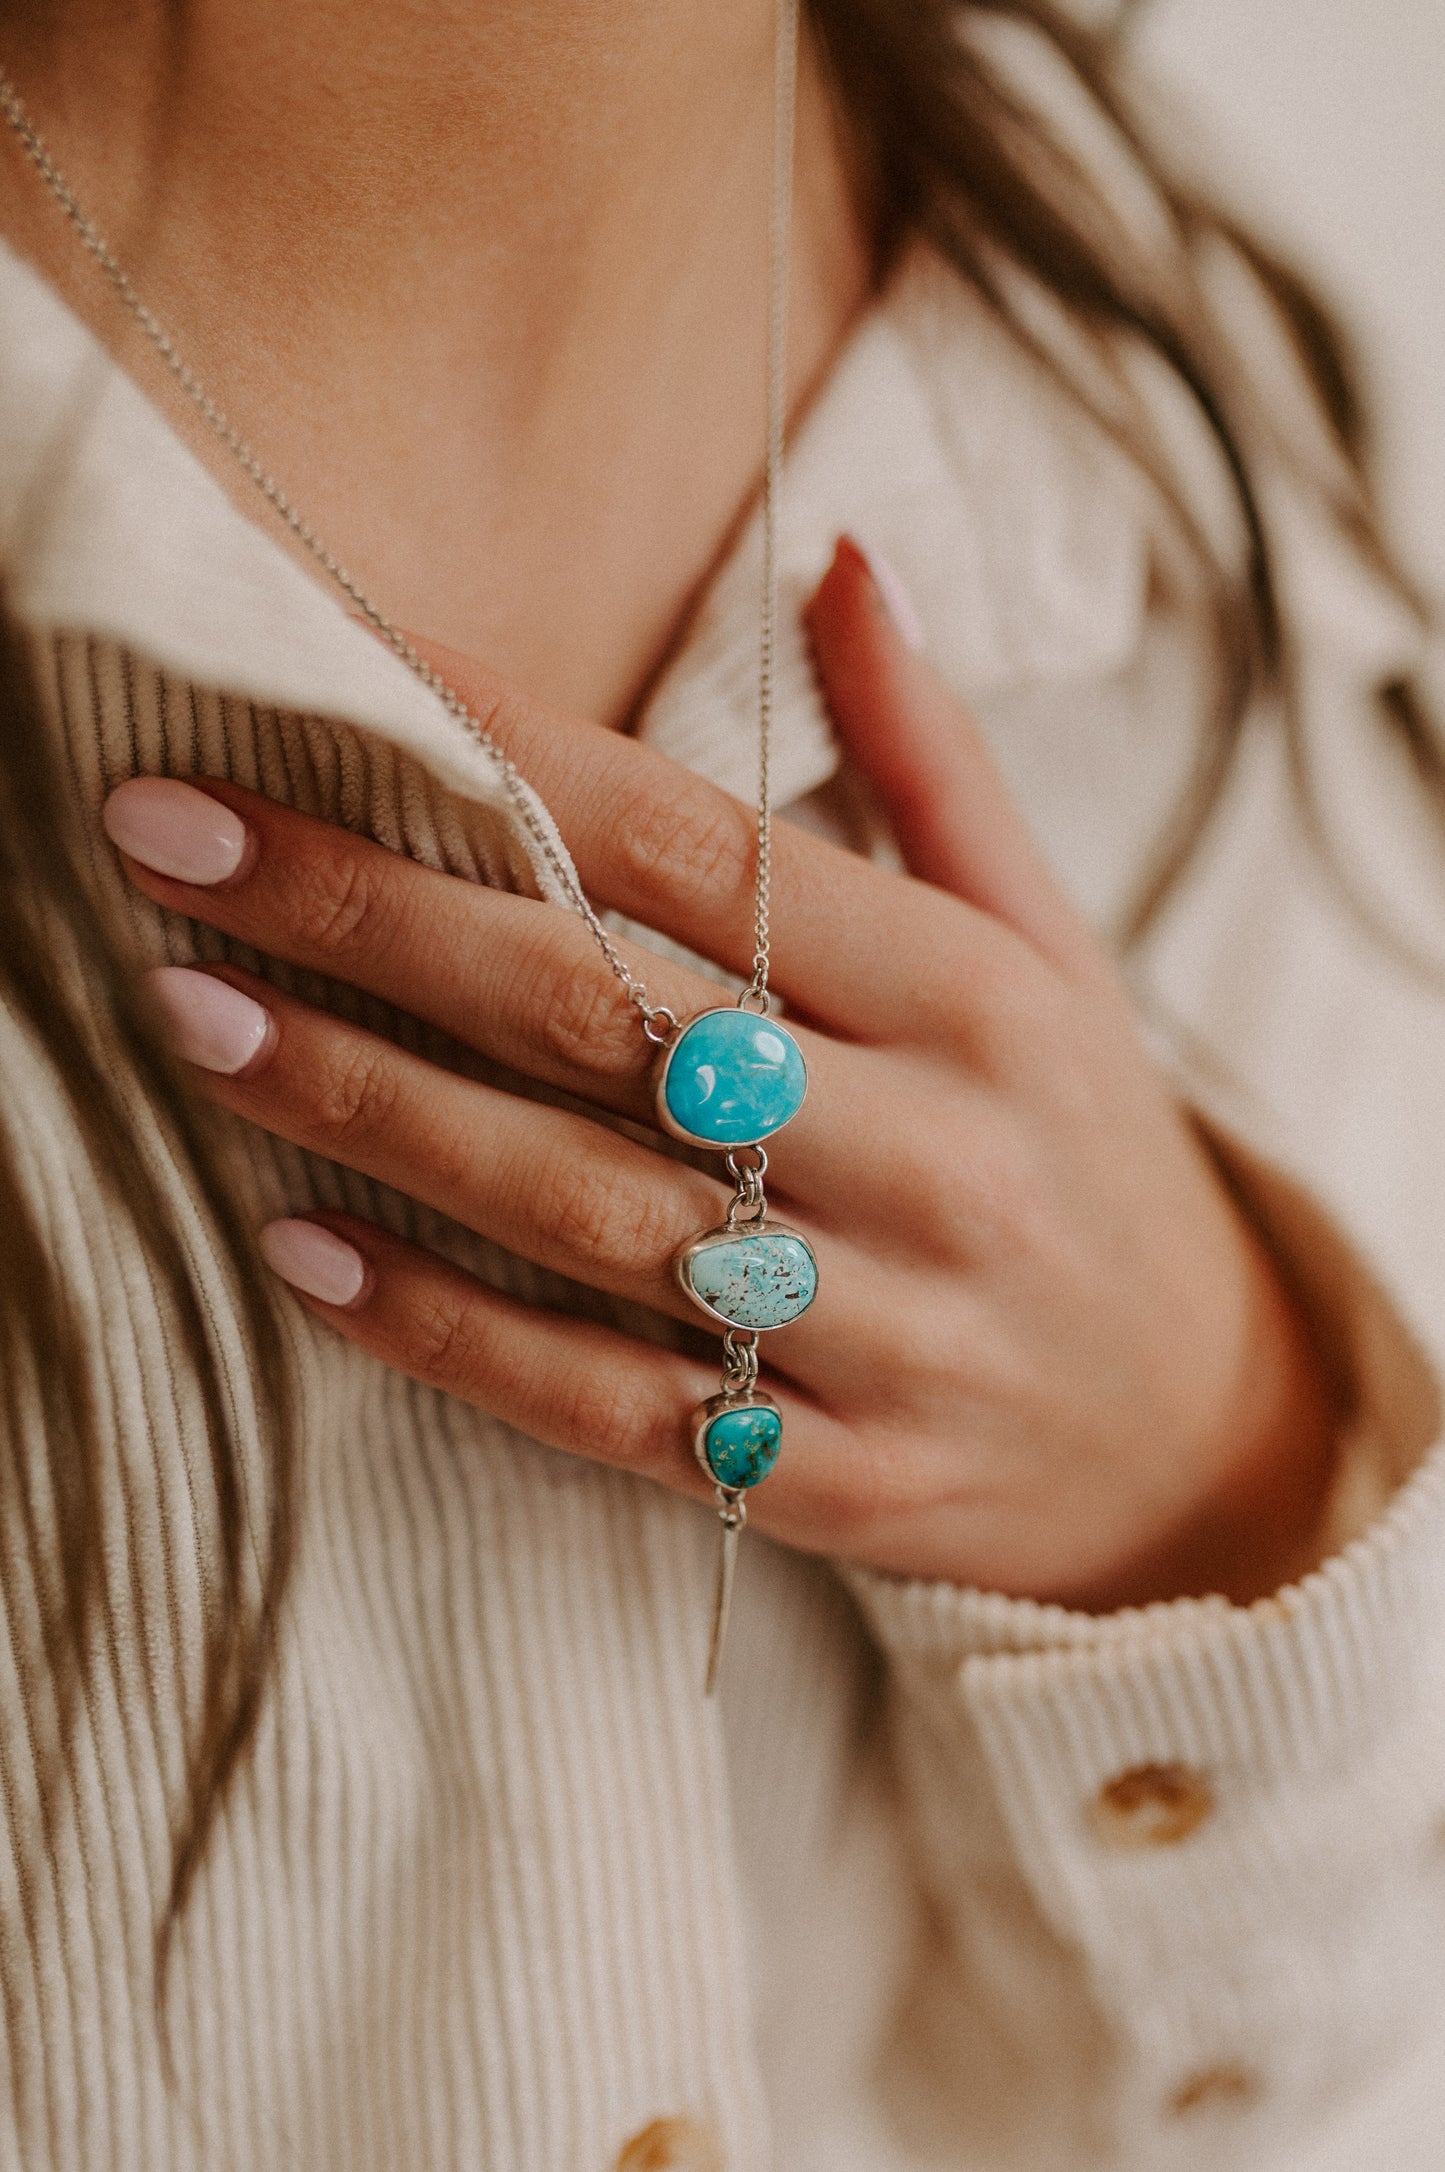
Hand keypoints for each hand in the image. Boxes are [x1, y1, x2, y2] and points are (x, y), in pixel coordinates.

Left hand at [104, 538, 1334, 1608]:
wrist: (1200, 1436)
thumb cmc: (1086, 1150)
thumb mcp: (1051, 948)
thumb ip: (934, 762)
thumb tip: (843, 558)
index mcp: (981, 997)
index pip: (705, 845)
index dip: (509, 747)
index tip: (339, 667)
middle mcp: (933, 1153)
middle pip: (608, 1013)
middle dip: (369, 913)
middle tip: (173, 831)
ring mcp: (886, 1330)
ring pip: (582, 1207)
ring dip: (370, 1107)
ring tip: (197, 1013)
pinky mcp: (835, 1479)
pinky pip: (611, 1406)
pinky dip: (445, 1331)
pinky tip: (301, 1251)